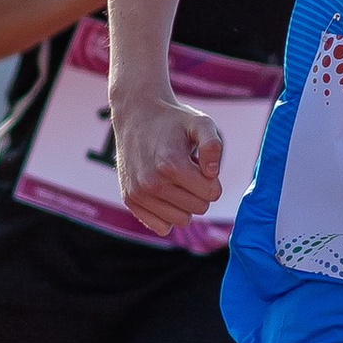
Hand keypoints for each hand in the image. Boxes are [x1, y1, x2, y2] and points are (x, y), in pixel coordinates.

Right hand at [115, 93, 225, 234]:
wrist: (137, 114)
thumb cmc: (173, 120)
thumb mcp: (200, 122)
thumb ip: (213, 145)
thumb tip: (212, 174)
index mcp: (171, 164)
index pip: (211, 194)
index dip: (212, 180)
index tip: (201, 165)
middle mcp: (152, 182)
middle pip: (199, 208)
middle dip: (199, 191)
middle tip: (187, 170)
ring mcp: (138, 193)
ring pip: (181, 221)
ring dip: (184, 203)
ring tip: (175, 179)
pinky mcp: (129, 199)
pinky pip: (161, 227)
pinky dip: (168, 214)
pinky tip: (165, 192)